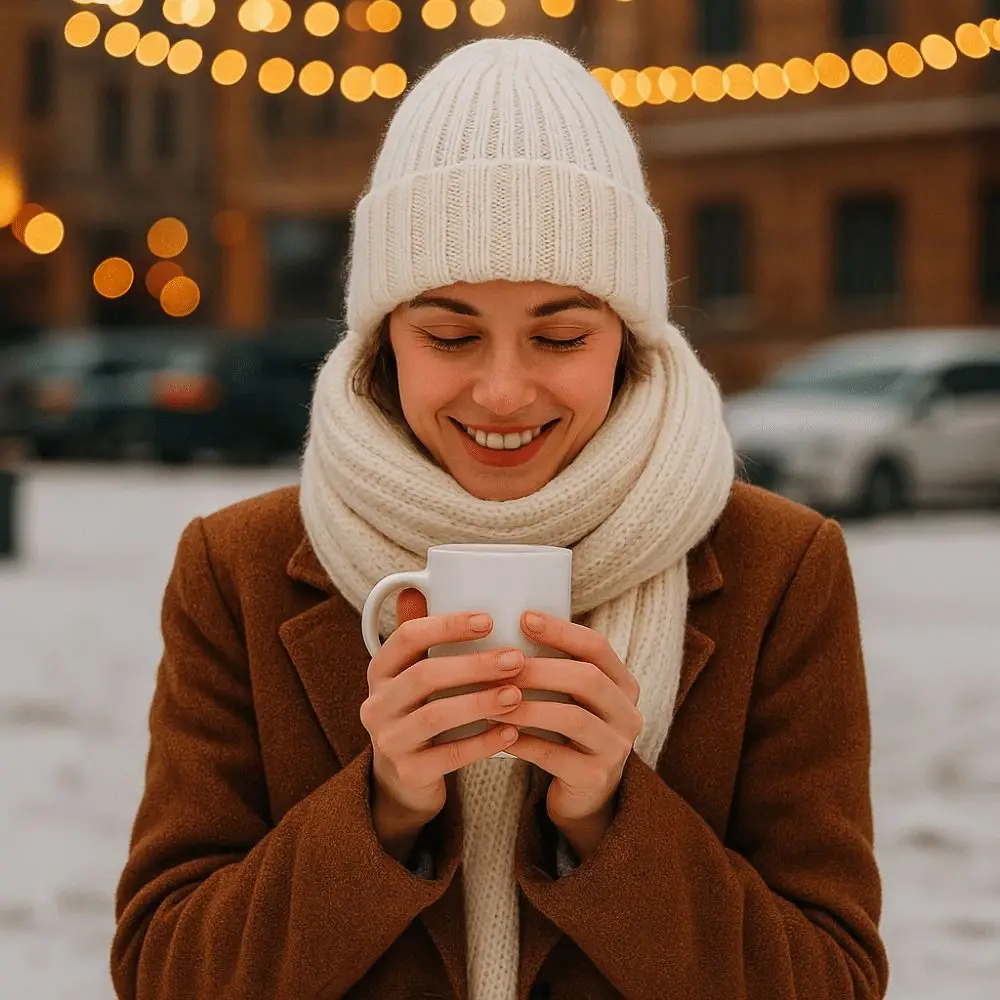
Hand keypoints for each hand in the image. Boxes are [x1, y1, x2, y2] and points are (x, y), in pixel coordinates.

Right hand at [360, 589, 526, 827]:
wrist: (406, 778)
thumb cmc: (421, 709)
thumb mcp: (415, 671)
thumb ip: (421, 633)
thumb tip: (421, 580)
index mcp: (379, 670)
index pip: (406, 637)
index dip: (446, 625)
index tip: (489, 618)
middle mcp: (375, 703)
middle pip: (424, 676)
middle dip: (474, 664)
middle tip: (517, 658)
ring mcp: (388, 741)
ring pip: (435, 716)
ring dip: (481, 701)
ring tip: (518, 694)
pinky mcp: (408, 773)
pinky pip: (448, 756)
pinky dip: (483, 742)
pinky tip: (513, 731)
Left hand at [488, 610, 642, 834]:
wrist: (584, 794)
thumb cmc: (567, 732)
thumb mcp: (572, 697)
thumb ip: (556, 668)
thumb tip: (504, 628)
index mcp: (624, 685)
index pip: (597, 647)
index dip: (561, 630)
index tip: (524, 617)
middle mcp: (628, 714)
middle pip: (587, 679)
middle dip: (540, 668)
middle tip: (502, 663)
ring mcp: (616, 748)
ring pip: (571, 718)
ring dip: (528, 705)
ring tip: (493, 699)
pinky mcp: (595, 778)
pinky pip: (555, 756)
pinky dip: (525, 742)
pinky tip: (500, 732)